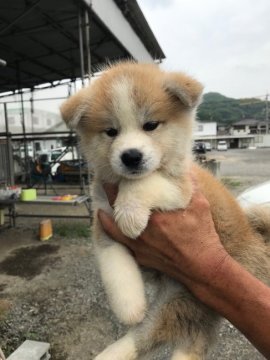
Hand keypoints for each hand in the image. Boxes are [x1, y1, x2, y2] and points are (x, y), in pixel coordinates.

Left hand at [98, 183, 228, 295]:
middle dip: (111, 196)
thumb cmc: (202, 237)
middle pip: (115, 209)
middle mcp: (142, 233)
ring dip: (106, 216)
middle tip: (108, 185)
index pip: (127, 195)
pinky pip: (120, 242)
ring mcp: (139, 247)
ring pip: (111, 228)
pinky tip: (114, 226)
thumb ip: (190, 185)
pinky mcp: (140, 257)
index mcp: (154, 218)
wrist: (202, 268)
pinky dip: (114, 232)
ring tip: (103, 206)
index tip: (117, 174)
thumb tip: (184, 168)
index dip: (118, 184)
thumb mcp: (200, 206)